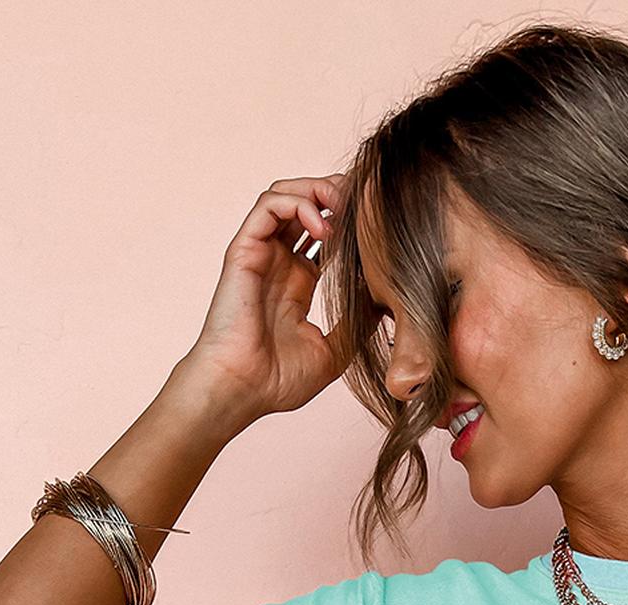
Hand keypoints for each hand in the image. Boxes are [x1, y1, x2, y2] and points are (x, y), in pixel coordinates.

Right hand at [180, 174, 350, 423]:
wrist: (241, 391)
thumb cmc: (277, 381)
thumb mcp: (334, 352)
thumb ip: (357, 325)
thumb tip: (386, 303)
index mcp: (299, 283)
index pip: (325, 234)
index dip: (349, 222)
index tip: (375, 227)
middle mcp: (279, 263)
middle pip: (307, 205)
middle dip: (337, 195)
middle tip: (364, 205)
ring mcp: (261, 255)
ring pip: (286, 194)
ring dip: (318, 190)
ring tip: (343, 207)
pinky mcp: (245, 251)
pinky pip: (268, 205)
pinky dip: (298, 203)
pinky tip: (323, 226)